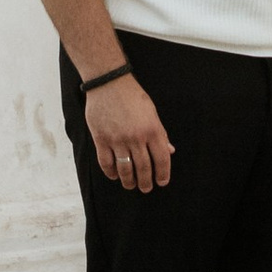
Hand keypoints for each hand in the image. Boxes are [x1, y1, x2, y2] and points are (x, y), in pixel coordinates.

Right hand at [84, 69, 172, 192]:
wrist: (109, 82)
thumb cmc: (133, 96)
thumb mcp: (152, 112)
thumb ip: (160, 133)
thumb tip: (169, 151)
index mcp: (152, 129)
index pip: (161, 159)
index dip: (163, 174)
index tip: (162, 182)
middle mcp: (136, 137)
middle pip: (144, 168)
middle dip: (146, 182)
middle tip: (146, 188)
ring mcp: (118, 139)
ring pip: (125, 169)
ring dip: (129, 181)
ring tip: (131, 185)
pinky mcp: (101, 139)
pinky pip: (106, 163)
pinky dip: (111, 173)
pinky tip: (115, 176)